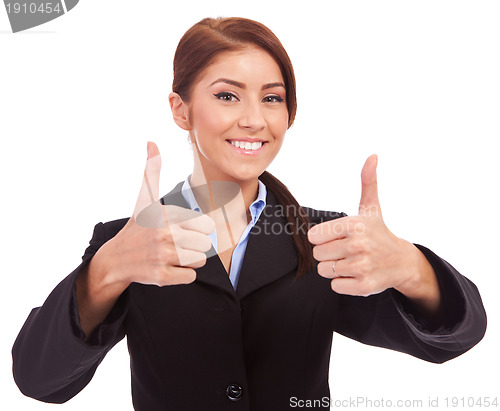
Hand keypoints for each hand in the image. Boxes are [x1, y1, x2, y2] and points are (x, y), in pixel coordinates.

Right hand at [92, 142, 214, 287]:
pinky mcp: (161, 277)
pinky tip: (168, 267)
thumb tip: (151, 143)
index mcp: (166, 215)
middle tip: (178, 244)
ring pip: (200, 260)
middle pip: (206, 244)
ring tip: (173, 256)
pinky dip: (183, 275)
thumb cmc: (136, 227)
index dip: (198, 229)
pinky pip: (190, 276)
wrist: (115, 259)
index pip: (207, 225)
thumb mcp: (144, 200)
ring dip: (190, 260)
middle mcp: (165, 235)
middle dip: (195, 245)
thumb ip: (151, 172)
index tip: (182, 229)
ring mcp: (162, 257)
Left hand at [307, 155, 435, 298]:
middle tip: (346, 250)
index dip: (323, 237)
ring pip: (324, 270)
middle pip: (318, 254)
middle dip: (328, 253)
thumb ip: (367, 182)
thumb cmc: (379, 233)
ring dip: (335, 268)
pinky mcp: (363, 286)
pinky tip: (356, 273)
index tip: (338, 236)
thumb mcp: (372, 207)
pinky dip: (342, 282)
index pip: (313, 236)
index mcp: (354, 225)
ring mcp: (361, 267)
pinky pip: (335, 285)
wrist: (402, 262)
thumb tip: (372, 156)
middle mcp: (357, 245)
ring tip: (351, 261)